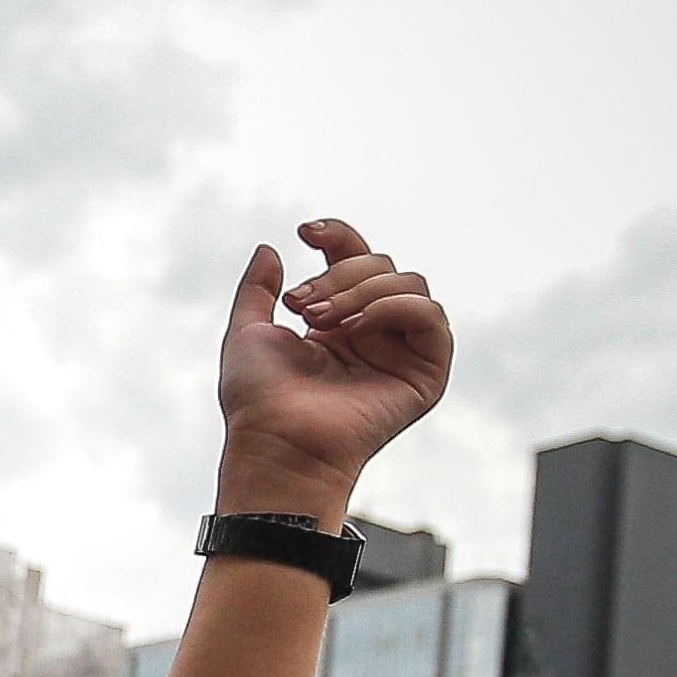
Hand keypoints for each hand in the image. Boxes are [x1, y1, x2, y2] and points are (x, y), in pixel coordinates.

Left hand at [214, 218, 449, 521]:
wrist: (276, 443)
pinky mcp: (426, 374)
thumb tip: (270, 249)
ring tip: (323, 322)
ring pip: (408, 283)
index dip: (337, 237)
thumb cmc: (258, 401)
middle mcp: (374, 334)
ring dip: (363, 291)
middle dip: (339, 275)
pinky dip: (395, 307)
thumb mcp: (246, 332)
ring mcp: (401, 353)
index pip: (355, 260)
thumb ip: (258, 290)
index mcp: (338, 324)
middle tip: (303, 308)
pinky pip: (431, 317)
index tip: (305, 232)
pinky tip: (358, 326)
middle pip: (381, 265)